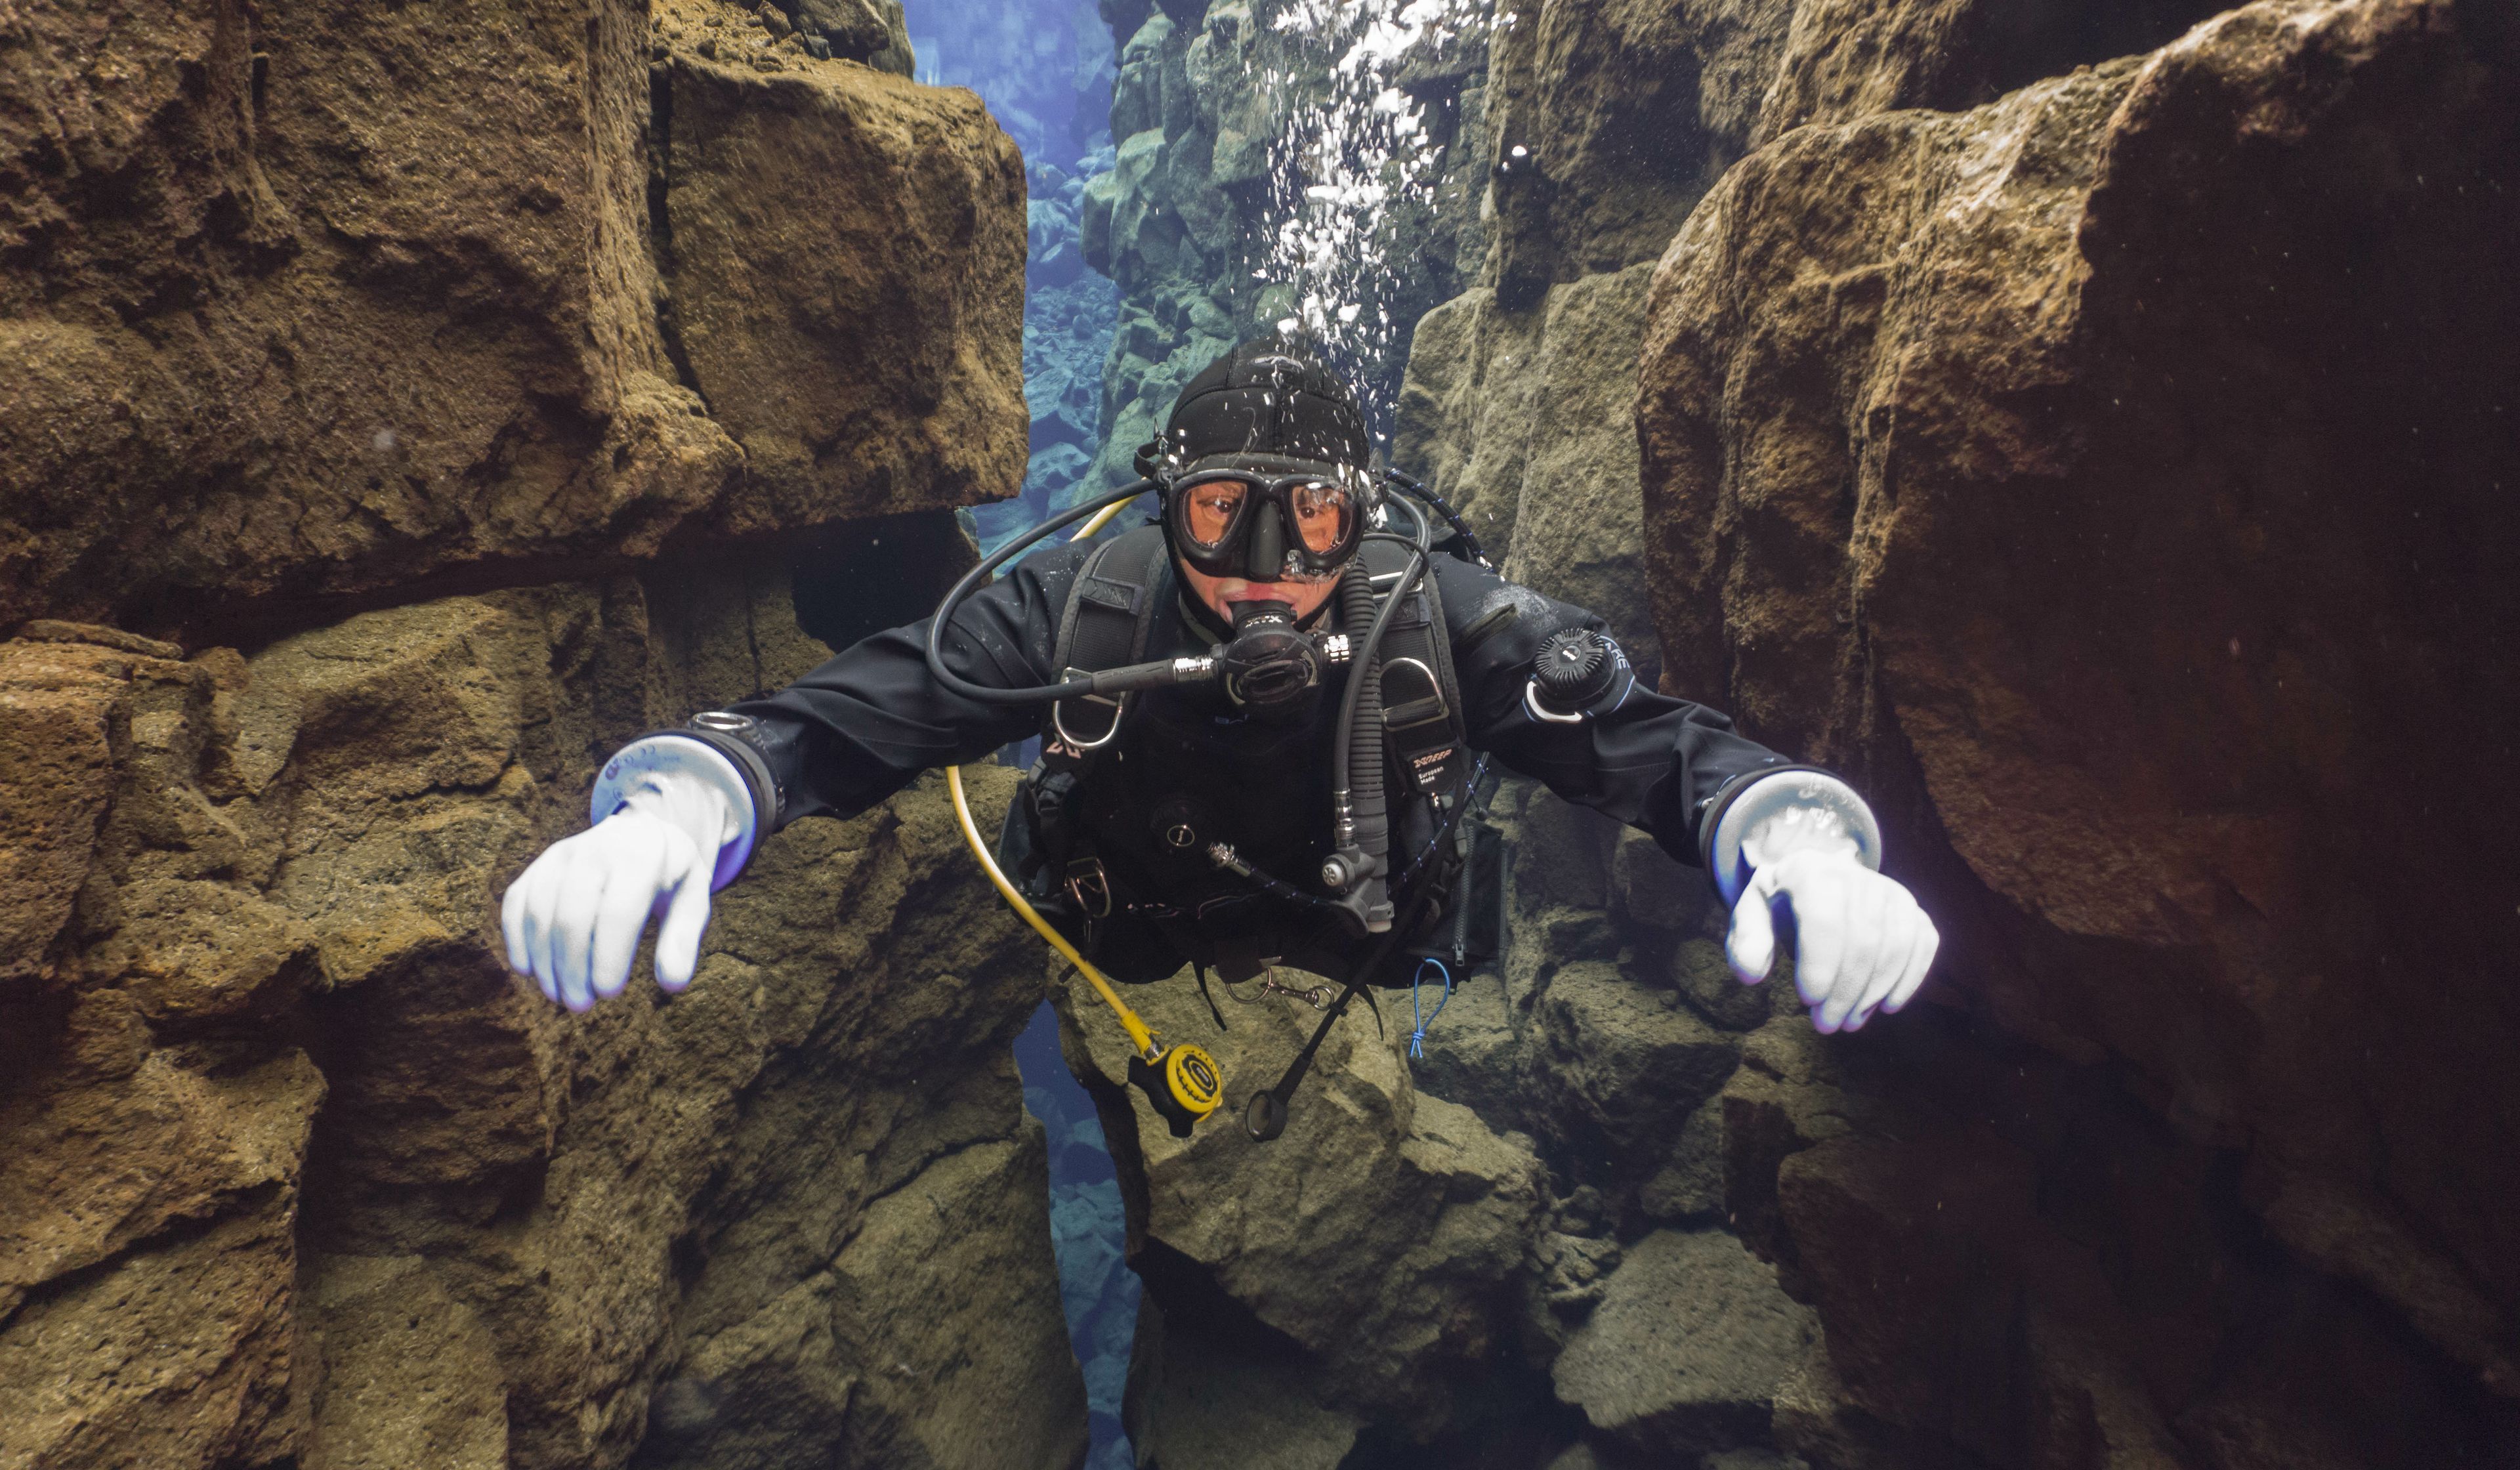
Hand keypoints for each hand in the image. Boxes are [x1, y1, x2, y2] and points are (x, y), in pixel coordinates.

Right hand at [500, 772, 731, 1010]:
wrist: (640, 832)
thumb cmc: (670, 876)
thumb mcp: (692, 900)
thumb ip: (683, 940)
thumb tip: (673, 985)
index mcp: (641, 857)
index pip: (617, 912)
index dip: (608, 957)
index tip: (609, 993)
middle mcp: (595, 850)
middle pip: (571, 917)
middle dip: (572, 968)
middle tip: (581, 1005)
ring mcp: (560, 855)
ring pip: (538, 913)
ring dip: (544, 961)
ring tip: (559, 995)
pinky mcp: (538, 865)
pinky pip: (516, 902)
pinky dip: (517, 939)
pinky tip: (528, 971)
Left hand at [1724, 811, 1937, 1032]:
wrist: (1816, 877)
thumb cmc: (1780, 903)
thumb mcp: (1751, 913)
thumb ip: (1746, 941)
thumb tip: (1752, 975)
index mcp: (1810, 871)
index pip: (1824, 920)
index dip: (1820, 965)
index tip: (1808, 1001)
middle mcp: (1856, 875)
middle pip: (1862, 941)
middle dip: (1845, 992)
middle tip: (1827, 1024)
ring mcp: (1890, 891)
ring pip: (1895, 947)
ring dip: (1874, 993)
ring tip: (1850, 1021)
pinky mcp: (1912, 908)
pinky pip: (1924, 943)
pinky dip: (1910, 979)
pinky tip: (1888, 1006)